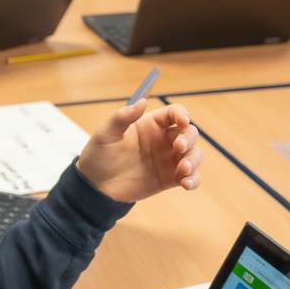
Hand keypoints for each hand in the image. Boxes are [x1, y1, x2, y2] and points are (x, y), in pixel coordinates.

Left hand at [75, 100, 202, 201]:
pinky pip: (191, 177)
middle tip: (178, 147)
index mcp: (150, 124)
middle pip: (189, 132)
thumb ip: (122, 117)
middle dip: (189, 138)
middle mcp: (163, 140)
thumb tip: (142, 101)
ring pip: (194, 154)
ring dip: (193, 160)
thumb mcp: (105, 134)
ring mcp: (168, 159)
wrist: (95, 187)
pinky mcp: (170, 179)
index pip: (174, 113)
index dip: (182, 114)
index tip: (182, 121)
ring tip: (183, 169)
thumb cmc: (99, 156)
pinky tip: (186, 184)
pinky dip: (194, 179)